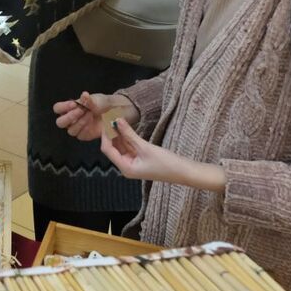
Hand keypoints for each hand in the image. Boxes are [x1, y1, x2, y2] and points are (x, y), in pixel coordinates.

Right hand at [53, 91, 138, 141]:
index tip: (74, 104)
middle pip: (60, 123)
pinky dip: (86, 128)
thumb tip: (84, 95)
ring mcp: (76, 128)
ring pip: (71, 130)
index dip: (63, 107)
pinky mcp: (84, 135)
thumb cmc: (101, 103)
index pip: (57, 108)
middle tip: (80, 111)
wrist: (114, 112)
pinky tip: (92, 123)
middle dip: (69, 117)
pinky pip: (80, 135)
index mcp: (68, 108)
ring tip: (90, 114)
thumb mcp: (95, 99)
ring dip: (80, 122)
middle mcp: (70, 119)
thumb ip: (88, 100)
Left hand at [101, 117, 225, 191]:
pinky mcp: (141, 160)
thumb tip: (117, 121)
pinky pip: (130, 147)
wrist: (185, 172)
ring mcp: (134, 164)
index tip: (105, 121)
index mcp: (125, 168)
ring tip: (116, 119)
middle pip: (113, 148)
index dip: (105, 135)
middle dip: (111, 134)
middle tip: (110, 117)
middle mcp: (127, 167)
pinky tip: (126, 127)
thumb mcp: (145, 147)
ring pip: (122, 147)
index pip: (108, 149)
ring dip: (119, 134)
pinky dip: (127, 138)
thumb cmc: (167, 163)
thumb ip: (129, 134)